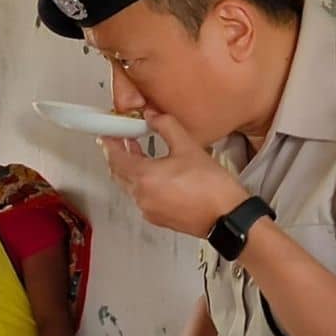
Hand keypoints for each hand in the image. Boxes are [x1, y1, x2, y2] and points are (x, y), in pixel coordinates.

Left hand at [98, 112, 247, 237]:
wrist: (226, 215)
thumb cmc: (211, 187)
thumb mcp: (188, 146)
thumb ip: (166, 125)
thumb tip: (153, 116)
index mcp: (144, 177)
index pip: (115, 157)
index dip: (110, 143)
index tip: (109, 133)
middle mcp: (141, 196)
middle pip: (118, 173)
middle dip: (118, 155)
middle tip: (122, 139)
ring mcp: (148, 209)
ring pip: (130, 186)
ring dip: (131, 169)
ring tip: (141, 153)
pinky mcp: (158, 218)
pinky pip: (142, 198)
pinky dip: (143, 184)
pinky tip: (157, 174)